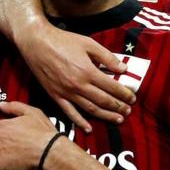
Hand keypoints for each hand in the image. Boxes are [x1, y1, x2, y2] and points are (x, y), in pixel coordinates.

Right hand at [17, 26, 134, 132]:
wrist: (37, 43)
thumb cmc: (63, 41)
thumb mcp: (88, 43)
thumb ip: (107, 57)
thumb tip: (123, 69)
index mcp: (88, 72)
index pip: (112, 87)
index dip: (124, 93)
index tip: (132, 97)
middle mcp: (78, 85)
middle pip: (103, 100)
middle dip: (118, 106)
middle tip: (128, 111)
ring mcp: (66, 92)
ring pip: (90, 108)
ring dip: (105, 115)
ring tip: (117, 119)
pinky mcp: (56, 96)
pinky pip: (69, 112)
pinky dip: (79, 121)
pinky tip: (88, 128)